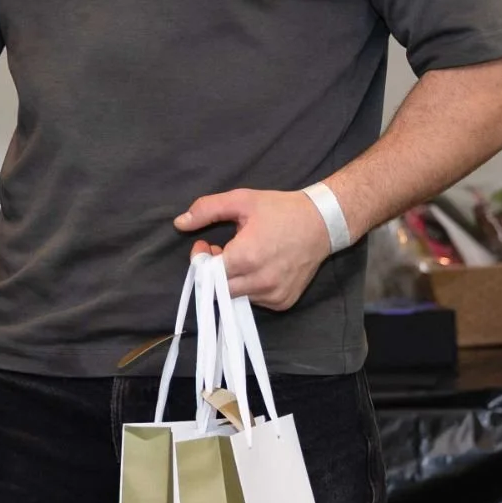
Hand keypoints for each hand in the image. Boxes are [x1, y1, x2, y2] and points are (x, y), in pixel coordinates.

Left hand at [172, 188, 331, 310]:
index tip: (206, 244)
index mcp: (247, 257)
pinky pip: (256, 301)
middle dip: (214, 271)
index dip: (201, 259)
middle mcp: (260, 282)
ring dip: (232, 280)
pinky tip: (260, 267)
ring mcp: (274, 295)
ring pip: (236, 296)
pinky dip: (251, 287)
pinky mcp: (284, 302)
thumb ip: (207, 210)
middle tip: (223, 249)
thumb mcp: (242, 200)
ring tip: (244, 256)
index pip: (208, 272)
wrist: (322, 223)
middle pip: (219, 289)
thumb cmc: (281, 210)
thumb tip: (179, 223)